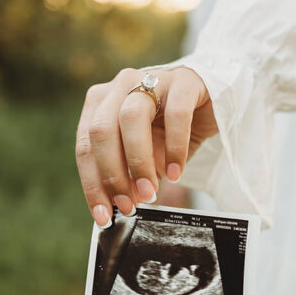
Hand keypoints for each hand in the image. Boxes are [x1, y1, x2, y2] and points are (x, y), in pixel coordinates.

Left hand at [75, 65, 216, 225]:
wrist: (209, 105)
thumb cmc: (169, 131)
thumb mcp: (143, 156)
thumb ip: (127, 174)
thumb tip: (117, 205)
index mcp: (101, 102)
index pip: (86, 146)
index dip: (93, 184)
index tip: (104, 216)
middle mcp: (121, 85)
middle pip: (102, 130)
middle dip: (112, 174)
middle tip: (128, 205)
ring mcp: (152, 78)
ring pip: (131, 118)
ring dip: (138, 161)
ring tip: (150, 191)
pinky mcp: (184, 80)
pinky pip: (176, 114)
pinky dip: (175, 148)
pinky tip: (176, 172)